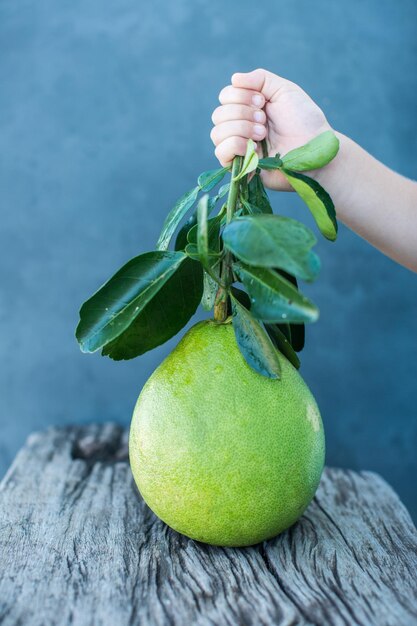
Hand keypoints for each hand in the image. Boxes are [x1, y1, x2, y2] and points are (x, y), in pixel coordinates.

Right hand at [211, 68, 331, 189]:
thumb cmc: (304, 121)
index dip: (239, 96)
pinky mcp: (240, 167)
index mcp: (249, 108)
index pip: (225, 96)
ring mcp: (239, 148)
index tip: (263, 101)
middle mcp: (241, 127)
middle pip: (218, 114)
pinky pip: (220, 153)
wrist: (314, 150)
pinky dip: (235, 145)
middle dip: (242, 113)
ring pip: (217, 133)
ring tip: (263, 135)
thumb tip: (234, 79)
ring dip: (241, 129)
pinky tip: (254, 148)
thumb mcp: (284, 90)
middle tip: (265, 121)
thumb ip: (260, 79)